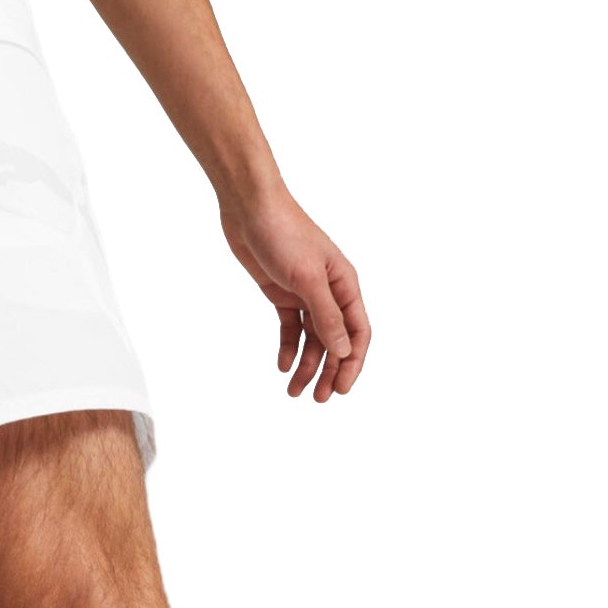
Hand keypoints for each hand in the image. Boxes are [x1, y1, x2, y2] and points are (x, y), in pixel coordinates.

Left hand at [221, 184, 369, 400]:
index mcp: (345, 284)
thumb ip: (326, 316)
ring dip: (305, 365)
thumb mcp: (307, 279)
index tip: (341, 390)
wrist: (249, 209)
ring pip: (312, 338)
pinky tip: (281, 366)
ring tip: (294, 392)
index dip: (352, 363)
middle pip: (335, 340)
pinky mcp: (282, 294)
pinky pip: (290, 328)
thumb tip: (344, 351)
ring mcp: (305, 293)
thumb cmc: (284, 234)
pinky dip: (288, 347)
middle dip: (329, 371)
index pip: (357, 332)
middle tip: (317, 399)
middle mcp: (329, 291)